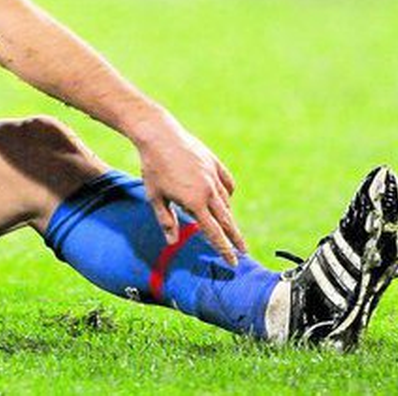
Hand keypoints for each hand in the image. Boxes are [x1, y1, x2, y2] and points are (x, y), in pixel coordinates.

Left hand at [135, 121, 246, 265]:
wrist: (159, 135)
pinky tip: (224, 198)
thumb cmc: (153, 168)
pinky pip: (226, 183)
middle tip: (244, 252)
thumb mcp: (155, 198)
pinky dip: (227, 193)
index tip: (233, 262)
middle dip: (236, 238)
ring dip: (226, 215)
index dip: (224, 249)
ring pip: (225, 202)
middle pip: (227, 220)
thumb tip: (173, 242)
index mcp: (194, 202)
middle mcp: (209, 190)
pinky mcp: (215, 163)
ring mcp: (214, 176)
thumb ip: (166, 221)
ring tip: (226, 226)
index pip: (214, 232)